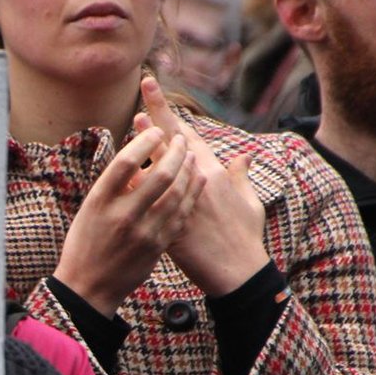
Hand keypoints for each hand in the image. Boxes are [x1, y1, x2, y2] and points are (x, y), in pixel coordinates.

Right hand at [53, 126, 199, 315]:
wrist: (89, 287)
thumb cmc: (85, 242)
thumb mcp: (89, 209)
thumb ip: (113, 184)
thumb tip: (136, 152)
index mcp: (100, 202)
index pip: (126, 162)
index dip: (145, 141)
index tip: (156, 130)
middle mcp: (122, 215)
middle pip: (159, 175)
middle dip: (174, 151)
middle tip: (179, 139)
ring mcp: (143, 233)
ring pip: (176, 193)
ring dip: (187, 169)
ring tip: (189, 154)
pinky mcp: (158, 246)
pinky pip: (181, 214)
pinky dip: (191, 192)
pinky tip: (196, 178)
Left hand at [138, 76, 268, 294]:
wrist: (237, 272)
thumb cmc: (245, 238)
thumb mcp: (251, 203)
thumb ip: (242, 177)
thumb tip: (244, 157)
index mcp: (215, 174)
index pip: (190, 137)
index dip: (172, 118)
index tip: (156, 103)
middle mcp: (197, 182)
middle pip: (171, 146)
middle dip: (156, 122)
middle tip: (140, 102)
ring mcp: (181, 202)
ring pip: (156, 169)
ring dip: (143, 149)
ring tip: (132, 129)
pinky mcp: (168, 221)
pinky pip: (148, 201)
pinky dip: (137, 187)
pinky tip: (125, 175)